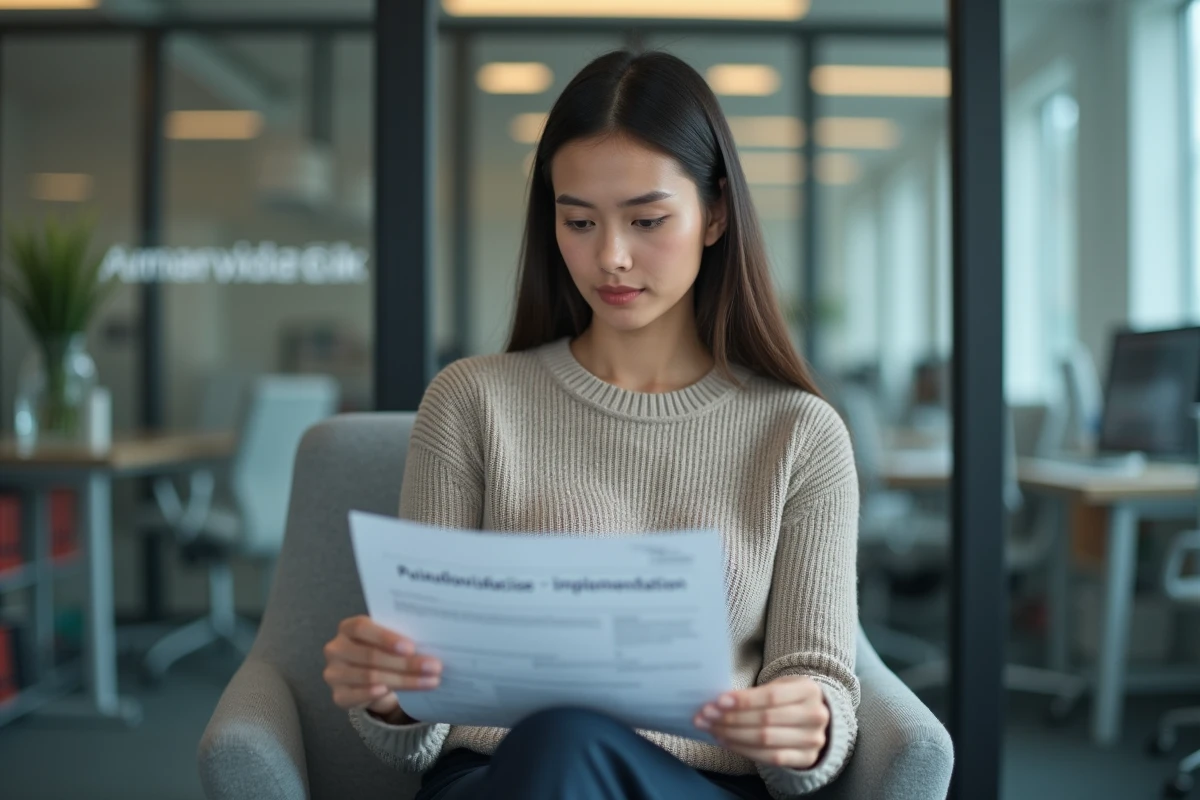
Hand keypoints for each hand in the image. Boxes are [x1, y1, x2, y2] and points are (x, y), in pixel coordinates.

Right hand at [322, 615, 441, 722]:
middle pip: (370, 655)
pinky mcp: (338, 695)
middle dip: (405, 663)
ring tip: (430, 681)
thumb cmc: (383, 651)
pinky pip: (356, 696)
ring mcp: (334, 673)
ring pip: (370, 677)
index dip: (386, 637)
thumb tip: (430, 643)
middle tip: (434, 667)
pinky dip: (373, 694)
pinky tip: (392, 694)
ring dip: (404, 681)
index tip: (411, 647)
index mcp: (348, 628)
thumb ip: (400, 639)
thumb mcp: (388, 641)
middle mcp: (336, 649)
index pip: (362, 628)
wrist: (369, 677)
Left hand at [693, 676, 829, 768]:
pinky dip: (744, 750)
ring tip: (712, 728)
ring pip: (765, 740)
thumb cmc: (790, 698)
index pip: (771, 697)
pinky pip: (770, 758)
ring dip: (733, 735)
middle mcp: (815, 715)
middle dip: (731, 718)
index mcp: (809, 690)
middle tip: (706, 716)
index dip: (743, 700)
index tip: (718, 701)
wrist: (814, 719)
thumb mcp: (781, 686)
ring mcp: (813, 740)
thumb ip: (755, 693)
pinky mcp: (806, 759)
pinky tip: (727, 741)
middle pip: (765, 720)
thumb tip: (719, 701)